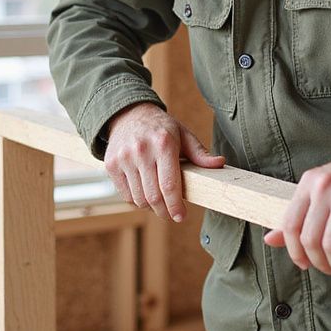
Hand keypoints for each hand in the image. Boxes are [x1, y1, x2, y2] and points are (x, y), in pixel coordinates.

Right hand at [104, 103, 223, 222]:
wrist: (128, 114)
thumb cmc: (161, 128)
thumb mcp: (183, 135)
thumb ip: (199, 153)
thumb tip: (220, 163)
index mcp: (163, 143)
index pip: (169, 184)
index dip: (176, 205)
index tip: (181, 216)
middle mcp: (141, 151)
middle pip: (153, 196)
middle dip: (165, 211)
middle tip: (172, 215)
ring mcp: (124, 158)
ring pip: (139, 199)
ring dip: (151, 208)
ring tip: (160, 204)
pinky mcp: (111, 165)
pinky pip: (126, 195)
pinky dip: (137, 201)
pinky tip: (146, 196)